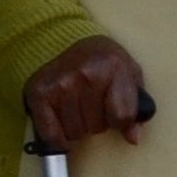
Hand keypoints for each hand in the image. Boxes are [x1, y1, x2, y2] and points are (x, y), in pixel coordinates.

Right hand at [25, 37, 148, 147]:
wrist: (64, 39)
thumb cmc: (102, 62)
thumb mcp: (129, 75)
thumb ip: (136, 108)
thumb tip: (133, 138)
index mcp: (114, 67)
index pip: (122, 117)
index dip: (119, 120)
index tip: (113, 109)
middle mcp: (86, 75)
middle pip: (96, 127)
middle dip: (96, 122)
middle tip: (91, 105)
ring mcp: (61, 84)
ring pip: (75, 133)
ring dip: (77, 127)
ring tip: (76, 107)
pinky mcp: (39, 93)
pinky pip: (52, 135)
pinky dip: (57, 137)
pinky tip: (60, 123)